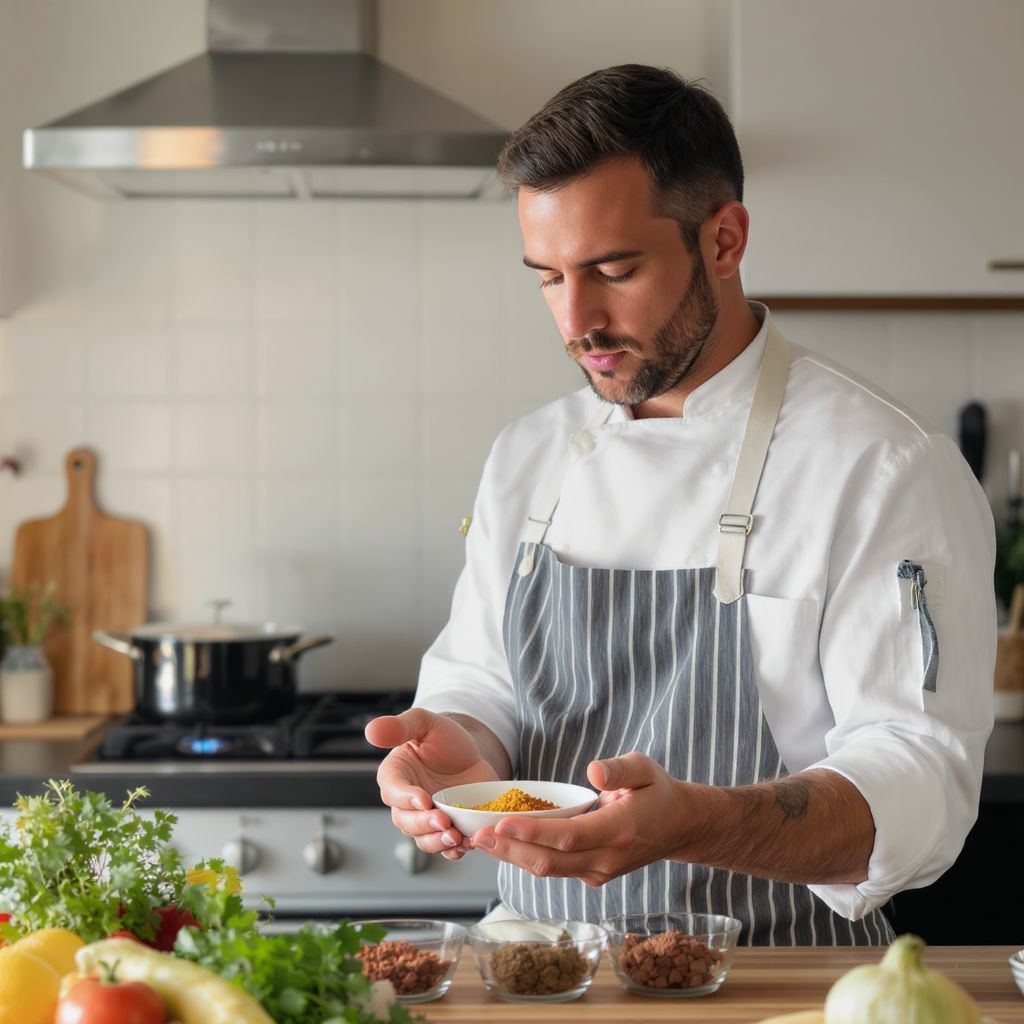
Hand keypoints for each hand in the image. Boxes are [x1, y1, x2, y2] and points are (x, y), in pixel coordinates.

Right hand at [365, 709, 498, 859]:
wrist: (473, 753)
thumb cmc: (444, 737)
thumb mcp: (425, 723)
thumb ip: (400, 726)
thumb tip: (372, 730)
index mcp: (396, 775)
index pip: (392, 790)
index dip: (405, 798)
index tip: (423, 799)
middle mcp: (406, 802)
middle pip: (405, 820)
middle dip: (423, 823)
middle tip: (443, 820)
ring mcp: (426, 818)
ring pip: (423, 839)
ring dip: (437, 842)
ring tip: (455, 837)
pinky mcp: (446, 829)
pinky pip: (445, 848)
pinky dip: (454, 851)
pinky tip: (466, 844)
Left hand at [469, 752, 683, 884]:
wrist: (679, 827)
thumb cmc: (658, 792)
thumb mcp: (645, 769)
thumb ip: (620, 769)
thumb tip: (593, 771)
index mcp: (619, 830)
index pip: (568, 837)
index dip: (532, 832)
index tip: (501, 823)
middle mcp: (606, 858)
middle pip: (550, 861)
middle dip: (510, 849)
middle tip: (475, 835)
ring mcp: (598, 872)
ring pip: (548, 870)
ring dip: (512, 857)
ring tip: (480, 841)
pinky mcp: (591, 874)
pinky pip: (554, 869)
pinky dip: (526, 858)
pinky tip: (504, 844)